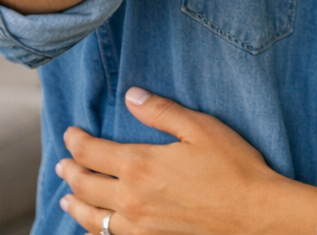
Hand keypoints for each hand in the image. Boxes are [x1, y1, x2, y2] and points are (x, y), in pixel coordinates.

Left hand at [57, 87, 316, 234]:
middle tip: (63, 163)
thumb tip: (131, 96)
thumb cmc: (233, 167)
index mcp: (139, 165)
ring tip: (66, 197)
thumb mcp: (200, 128)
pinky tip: (95, 229)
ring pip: (92, 218)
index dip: (76, 141)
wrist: (253, 214)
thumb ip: (161, 112)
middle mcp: (130, 199)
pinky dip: (95, 232)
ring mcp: (139, 226)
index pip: (92, 153)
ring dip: (75, 204)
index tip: (71, 133)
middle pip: (85, 186)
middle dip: (70, 171)